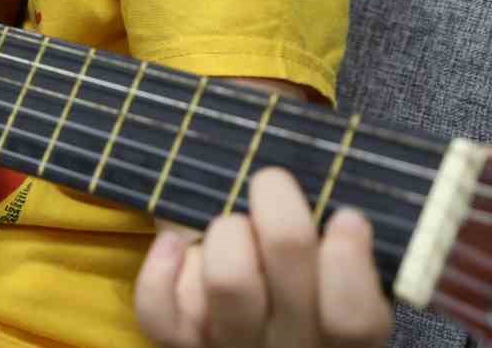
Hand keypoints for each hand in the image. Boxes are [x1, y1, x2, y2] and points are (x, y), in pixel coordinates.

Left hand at [134, 167, 392, 347]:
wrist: (246, 313)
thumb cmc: (294, 274)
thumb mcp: (329, 264)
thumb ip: (328, 238)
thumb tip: (324, 183)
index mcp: (342, 333)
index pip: (353, 318)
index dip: (348, 262)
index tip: (346, 216)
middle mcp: (289, 347)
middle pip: (286, 288)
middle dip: (280, 216)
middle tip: (272, 183)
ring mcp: (230, 346)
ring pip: (227, 285)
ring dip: (229, 236)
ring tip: (232, 225)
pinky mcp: (180, 344)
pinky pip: (161, 313)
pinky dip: (162, 269)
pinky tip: (175, 244)